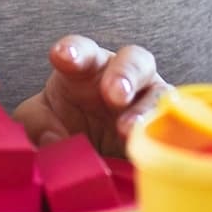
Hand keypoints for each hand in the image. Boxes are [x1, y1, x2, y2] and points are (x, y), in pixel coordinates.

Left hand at [14, 35, 165, 153]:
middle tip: (112, 94)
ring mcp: (148, 103)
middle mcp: (122, 78)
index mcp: (85, 69)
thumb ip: (36, 125)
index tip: (61, 57)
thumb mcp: (39, 123)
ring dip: (145, 109)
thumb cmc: (63, 128)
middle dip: (124, 74)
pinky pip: (176, 127)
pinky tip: (152, 144)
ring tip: (126, 129)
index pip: (81, 51)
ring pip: (160, 92)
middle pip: (133, 60)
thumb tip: (52, 139)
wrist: (89, 161)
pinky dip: (168, 133)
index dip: (73, 50)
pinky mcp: (165, 131)